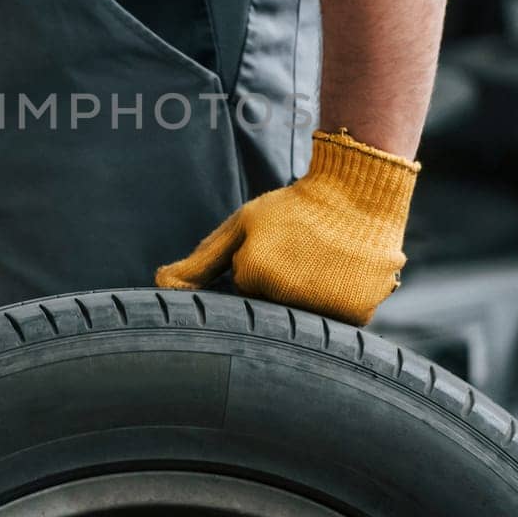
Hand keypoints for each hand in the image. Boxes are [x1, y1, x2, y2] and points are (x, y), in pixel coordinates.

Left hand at [156, 131, 418, 324]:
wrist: (357, 192)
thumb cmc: (294, 208)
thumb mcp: (243, 225)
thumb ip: (201, 260)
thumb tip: (160, 285)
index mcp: (253, 275)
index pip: (242, 294)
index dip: (256, 270)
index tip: (275, 249)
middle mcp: (286, 297)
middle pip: (271, 312)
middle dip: (280, 288)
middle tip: (300, 257)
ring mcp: (323, 309)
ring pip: (304, 321)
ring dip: (309, 299)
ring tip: (321, 264)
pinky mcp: (356, 315)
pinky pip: (337, 324)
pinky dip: (338, 304)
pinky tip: (340, 275)